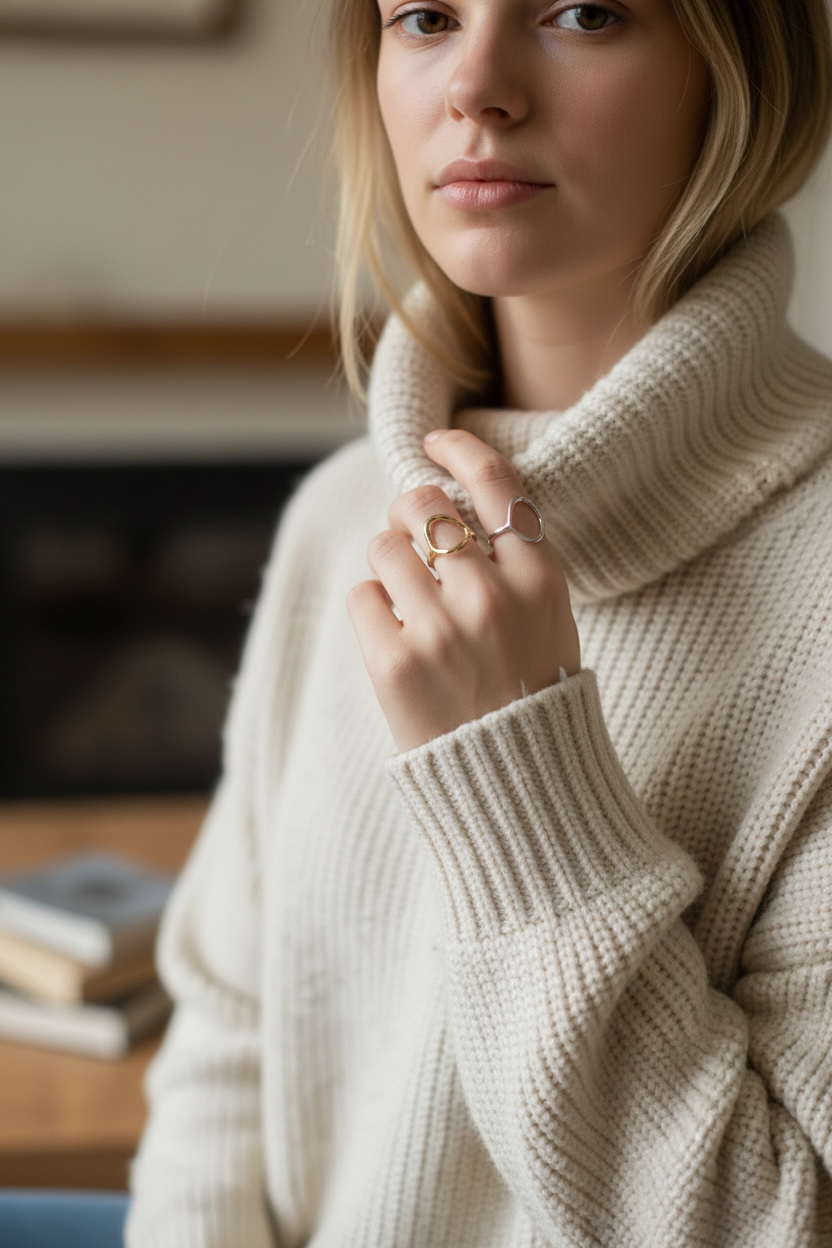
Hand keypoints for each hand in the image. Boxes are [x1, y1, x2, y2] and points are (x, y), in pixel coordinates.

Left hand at [347, 429, 579, 751]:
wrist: (519, 787)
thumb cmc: (535, 698)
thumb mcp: (551, 622)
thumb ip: (514, 564)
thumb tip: (451, 510)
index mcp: (540, 580)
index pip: (496, 483)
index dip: (458, 450)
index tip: (434, 441)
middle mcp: (491, 596)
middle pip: (424, 507)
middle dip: (410, 513)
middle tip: (413, 537)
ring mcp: (440, 629)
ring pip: (385, 547)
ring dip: (389, 563)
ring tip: (407, 599)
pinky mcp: (395, 662)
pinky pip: (362, 596)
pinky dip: (372, 607)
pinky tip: (395, 636)